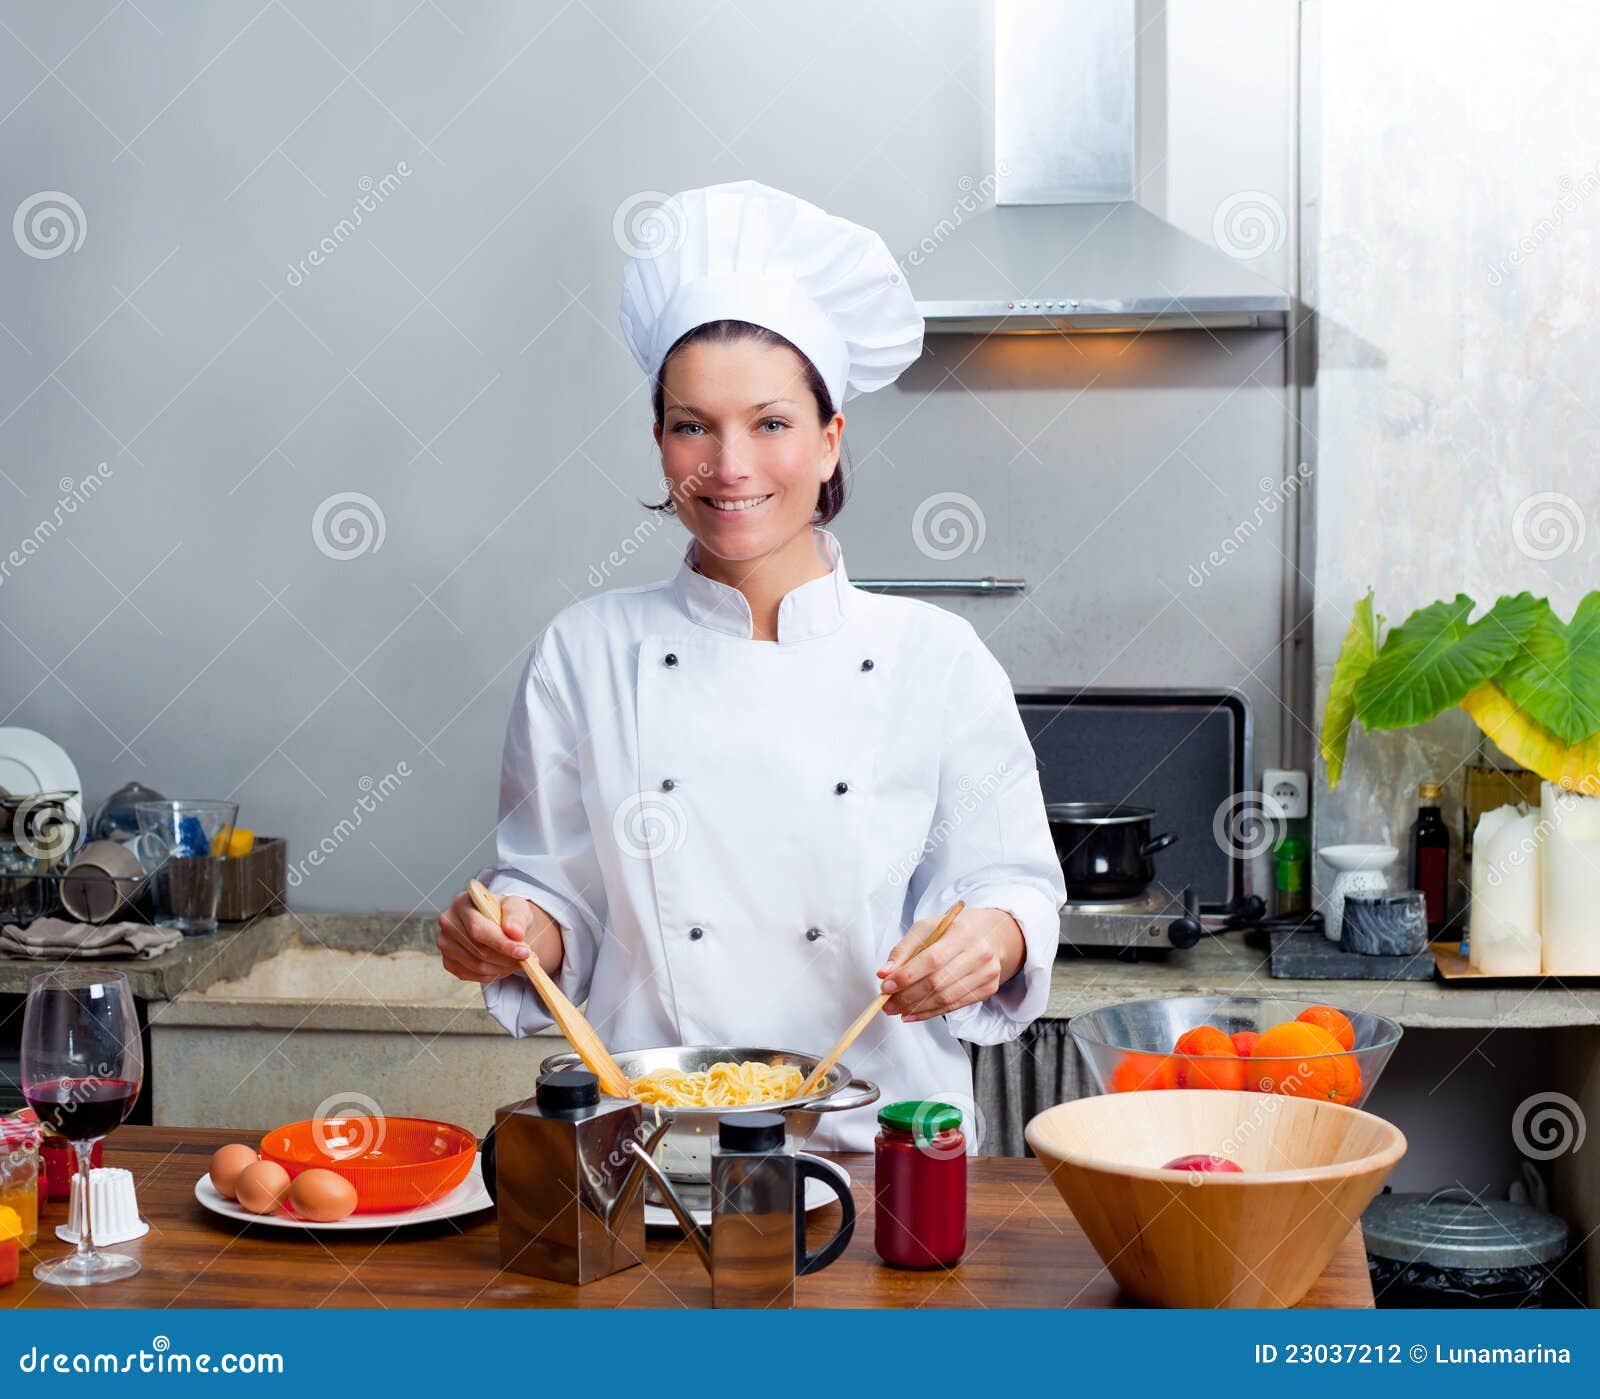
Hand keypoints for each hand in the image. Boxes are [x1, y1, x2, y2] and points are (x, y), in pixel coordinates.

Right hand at [436, 888, 560, 984]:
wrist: (498, 924)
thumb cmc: (505, 913)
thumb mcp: (517, 906)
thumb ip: (516, 916)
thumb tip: (514, 933)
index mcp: (462, 903)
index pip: (479, 929)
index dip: (502, 944)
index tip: (525, 952)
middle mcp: (448, 922)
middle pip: (478, 950)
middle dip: (507, 958)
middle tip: (527, 959)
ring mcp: (445, 943)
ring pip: (477, 966)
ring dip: (503, 967)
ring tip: (517, 960)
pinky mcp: (448, 961)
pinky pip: (472, 976)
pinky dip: (493, 974)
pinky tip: (503, 964)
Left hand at [877, 907, 1025, 1022]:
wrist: (990, 934)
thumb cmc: (953, 930)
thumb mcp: (926, 929)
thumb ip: (903, 950)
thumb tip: (884, 973)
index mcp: (962, 933)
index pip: (932, 959)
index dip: (907, 975)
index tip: (886, 985)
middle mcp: (979, 954)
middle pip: (938, 982)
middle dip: (908, 996)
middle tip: (887, 1003)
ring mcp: (986, 974)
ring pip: (946, 998)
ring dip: (917, 1008)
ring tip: (897, 1009)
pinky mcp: (987, 989)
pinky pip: (954, 1006)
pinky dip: (930, 1013)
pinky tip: (913, 1013)